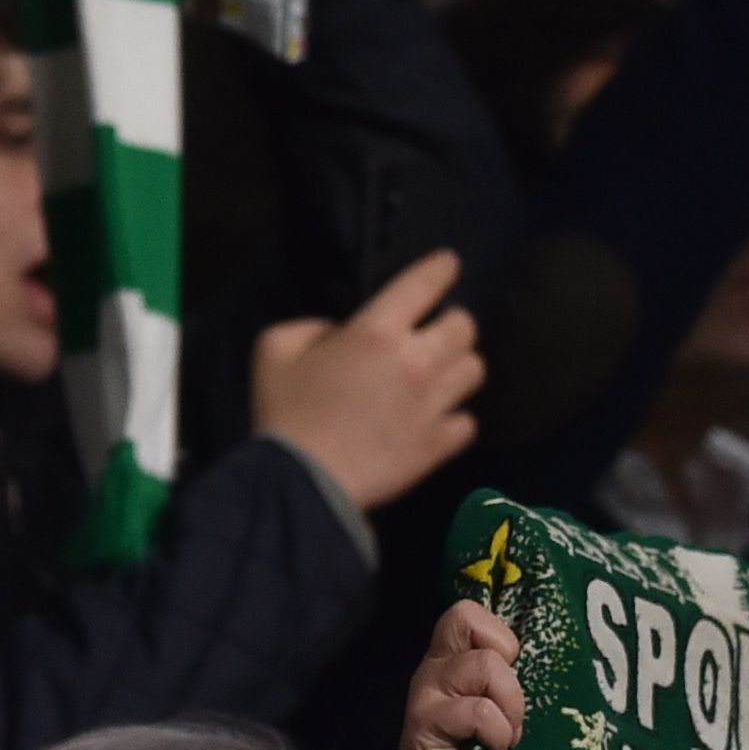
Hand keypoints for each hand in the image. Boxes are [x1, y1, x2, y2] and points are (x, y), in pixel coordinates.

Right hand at [250, 250, 483, 510]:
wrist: (301, 483)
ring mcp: (433, 405)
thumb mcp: (274, 350)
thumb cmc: (283, 413)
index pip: (426, 283)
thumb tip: (338, 332)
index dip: (442, 269)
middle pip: (465, 326)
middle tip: (433, 336)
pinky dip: (455, 419)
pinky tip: (435, 422)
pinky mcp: (438, 445)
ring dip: (457, 368)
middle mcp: (417, 361)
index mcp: (377, 331)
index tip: (448, 266)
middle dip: (452, 325)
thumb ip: (309, 327)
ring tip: (439, 378)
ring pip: (474, 370)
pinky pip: (468, 422)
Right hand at [386, 600, 523, 749]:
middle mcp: (436, 668)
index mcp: (454, 661)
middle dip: (503, 654)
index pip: (472, 612)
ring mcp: (426, 694)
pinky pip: (476, 710)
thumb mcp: (500, 714)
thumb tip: (562, 668)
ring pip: (482, 665)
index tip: (515, 674)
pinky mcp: (424, 724)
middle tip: (507, 698)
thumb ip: (511, 685)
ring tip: (508, 736)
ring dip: (509, 704)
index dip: (501, 633)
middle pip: (465, 616)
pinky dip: (496, 732)